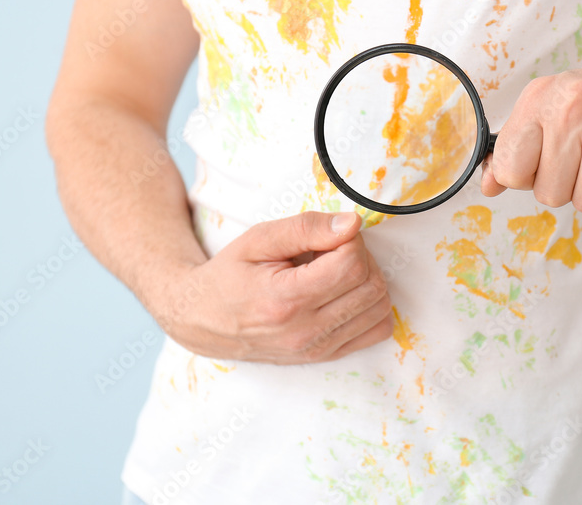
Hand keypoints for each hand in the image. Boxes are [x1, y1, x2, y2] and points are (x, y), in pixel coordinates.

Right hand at [151, 212, 393, 363]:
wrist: (202, 320)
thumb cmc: (229, 274)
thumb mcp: (258, 239)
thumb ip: (306, 228)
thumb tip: (353, 224)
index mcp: (286, 300)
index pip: (351, 264)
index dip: (349, 239)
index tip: (328, 235)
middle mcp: (306, 331)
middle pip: (371, 285)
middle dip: (361, 257)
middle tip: (332, 249)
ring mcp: (317, 349)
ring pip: (379, 308)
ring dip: (367, 280)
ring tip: (336, 270)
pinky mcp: (325, 356)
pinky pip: (376, 330)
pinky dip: (370, 306)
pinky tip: (345, 292)